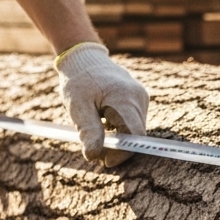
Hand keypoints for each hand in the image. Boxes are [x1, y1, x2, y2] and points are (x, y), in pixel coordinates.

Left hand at [57, 43, 148, 165]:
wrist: (84, 58)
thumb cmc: (78, 81)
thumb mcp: (78, 107)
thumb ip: (89, 131)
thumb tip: (94, 156)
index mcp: (124, 98)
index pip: (134, 134)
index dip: (122, 152)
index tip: (104, 160)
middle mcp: (138, 97)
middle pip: (136, 134)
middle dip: (118, 147)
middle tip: (95, 151)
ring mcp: (141, 97)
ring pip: (135, 129)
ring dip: (119, 138)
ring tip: (96, 134)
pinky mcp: (139, 98)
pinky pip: (134, 121)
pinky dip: (120, 129)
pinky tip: (104, 123)